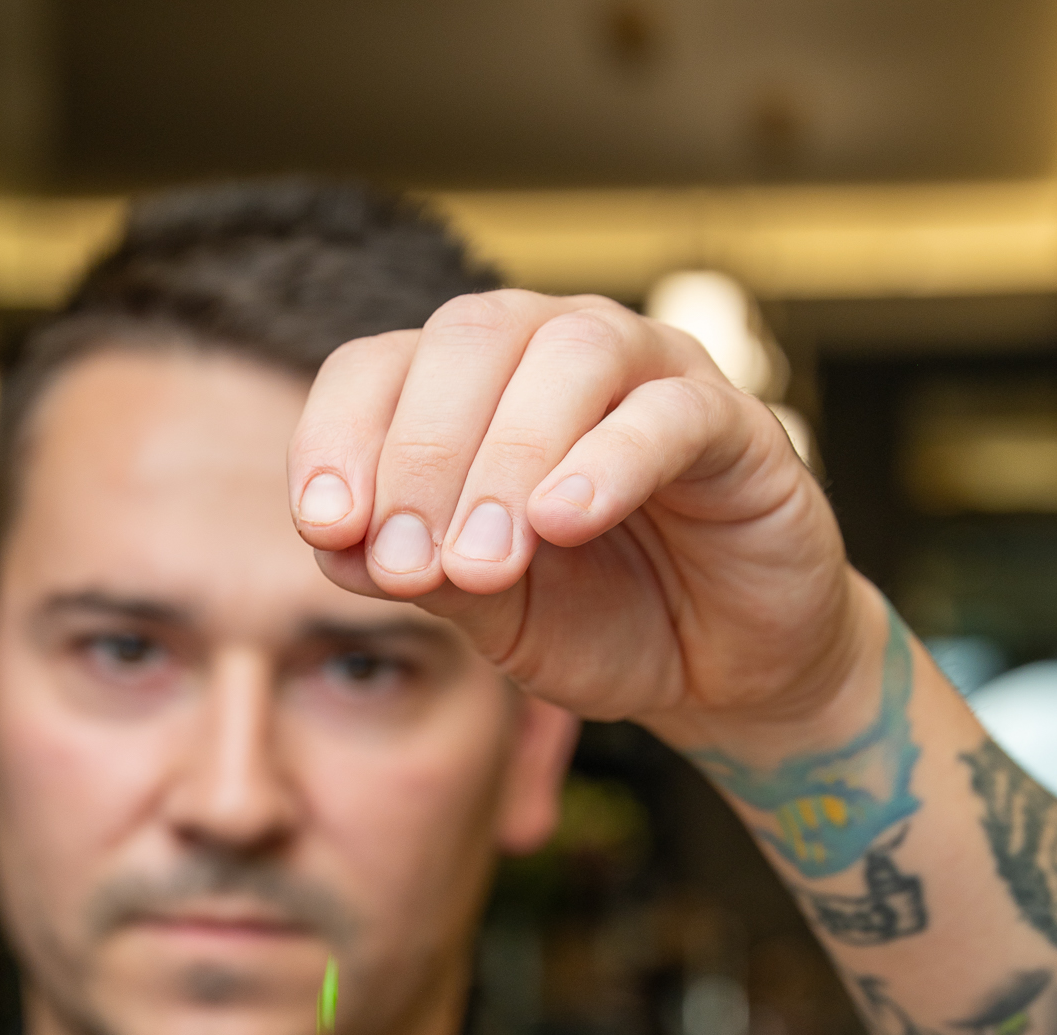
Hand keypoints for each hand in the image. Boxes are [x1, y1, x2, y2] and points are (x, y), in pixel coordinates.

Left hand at [289, 291, 874, 749]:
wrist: (723, 668)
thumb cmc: (601, 621)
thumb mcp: (489, 613)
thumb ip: (416, 573)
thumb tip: (333, 543)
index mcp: (473, 390)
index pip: (380, 365)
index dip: (339, 434)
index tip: (326, 526)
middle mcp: (554, 352)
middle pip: (467, 339)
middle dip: (421, 456)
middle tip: (407, 565)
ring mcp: (650, 374)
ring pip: (566, 354)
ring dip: (507, 458)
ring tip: (486, 562)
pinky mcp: (735, 423)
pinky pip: (666, 414)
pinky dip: (606, 463)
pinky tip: (563, 523)